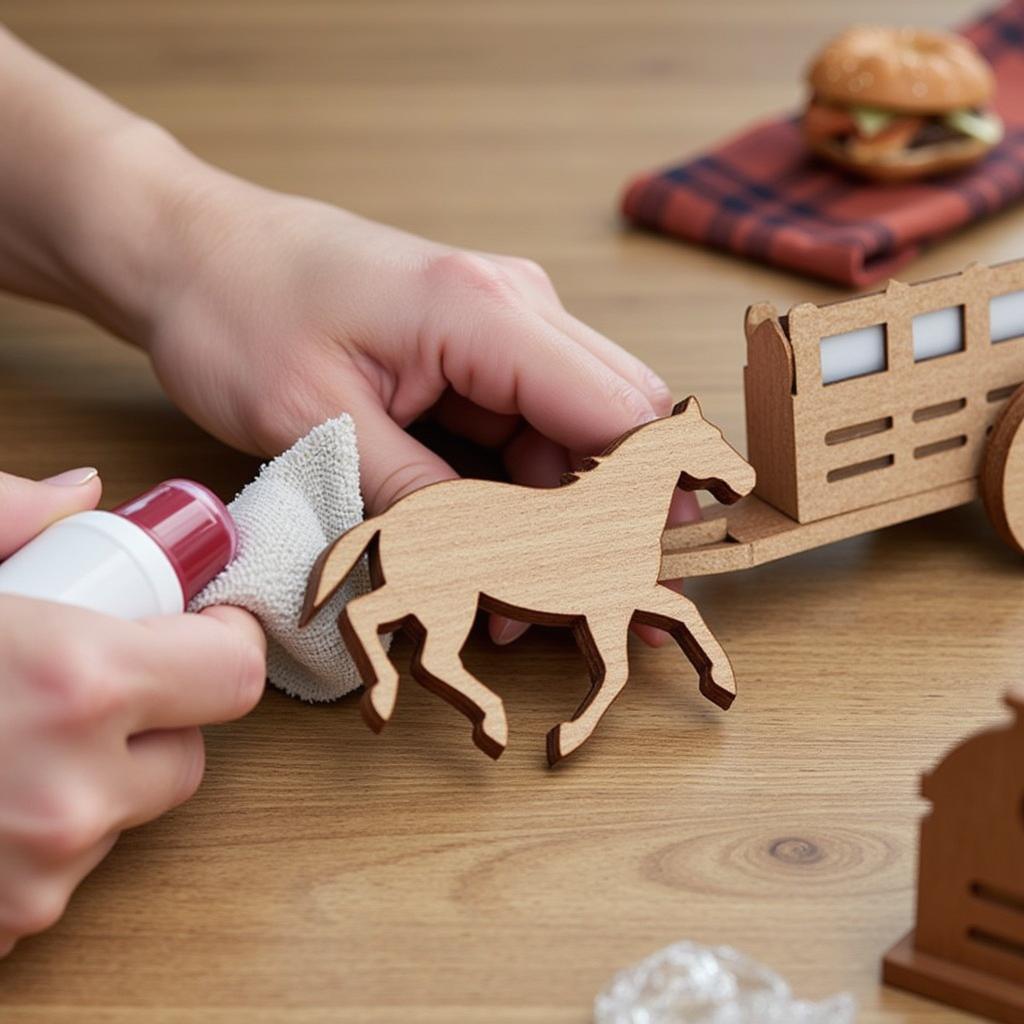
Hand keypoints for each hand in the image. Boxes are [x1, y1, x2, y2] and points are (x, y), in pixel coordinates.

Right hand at [0, 469, 265, 956]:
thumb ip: (4, 512)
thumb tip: (83, 494)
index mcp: (75, 682)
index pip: (236, 674)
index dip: (221, 643)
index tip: (200, 629)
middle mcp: (70, 794)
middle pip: (187, 756)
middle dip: (154, 719)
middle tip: (90, 683)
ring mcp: (31, 881)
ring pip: (121, 819)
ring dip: (90, 780)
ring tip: (2, 739)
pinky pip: (54, 877)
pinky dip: (29, 841)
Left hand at [130, 150, 699, 642]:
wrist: (198, 253)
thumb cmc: (240, 313)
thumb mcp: (317, 421)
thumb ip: (420, 493)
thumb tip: (501, 559)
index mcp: (483, 311)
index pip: (616, 411)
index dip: (647, 503)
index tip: (649, 582)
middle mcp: (515, 306)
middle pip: (617, 419)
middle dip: (617, 518)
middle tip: (606, 606)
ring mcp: (502, 324)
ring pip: (578, 431)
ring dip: (563, 516)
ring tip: (526, 606)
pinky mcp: (479, 348)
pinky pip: (530, 426)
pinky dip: (525, 492)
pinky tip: (500, 553)